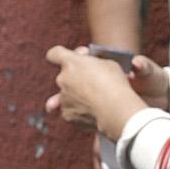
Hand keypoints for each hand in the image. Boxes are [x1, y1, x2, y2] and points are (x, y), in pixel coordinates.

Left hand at [44, 44, 168, 138]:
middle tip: (93, 82)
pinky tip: (93, 111)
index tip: (71, 59)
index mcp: (71, 62)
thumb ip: (95, 64)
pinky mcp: (67, 114)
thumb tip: (93, 68)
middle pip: (64, 76)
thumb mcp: (109, 64)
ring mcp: (63, 98)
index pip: (54, 54)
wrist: (116, 109)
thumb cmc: (115, 84)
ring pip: (67, 95)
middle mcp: (62, 79)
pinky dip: (79, 111)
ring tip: (95, 100)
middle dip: (76, 78)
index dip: (61, 55)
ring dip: (77, 96)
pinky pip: (70, 110)